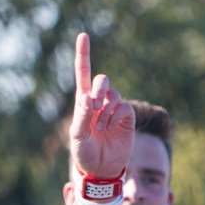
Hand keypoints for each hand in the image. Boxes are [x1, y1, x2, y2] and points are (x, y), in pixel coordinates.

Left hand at [68, 33, 133, 180]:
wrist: (101, 169)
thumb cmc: (85, 154)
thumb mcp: (77, 137)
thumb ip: (82, 116)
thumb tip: (86, 97)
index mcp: (82, 103)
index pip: (82, 75)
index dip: (83, 55)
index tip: (83, 35)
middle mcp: (98, 103)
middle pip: (101, 80)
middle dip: (99, 89)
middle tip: (94, 105)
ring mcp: (113, 110)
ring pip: (114, 94)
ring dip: (107, 108)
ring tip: (101, 126)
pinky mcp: (126, 118)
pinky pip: (124, 106)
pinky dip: (116, 115)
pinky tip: (110, 127)